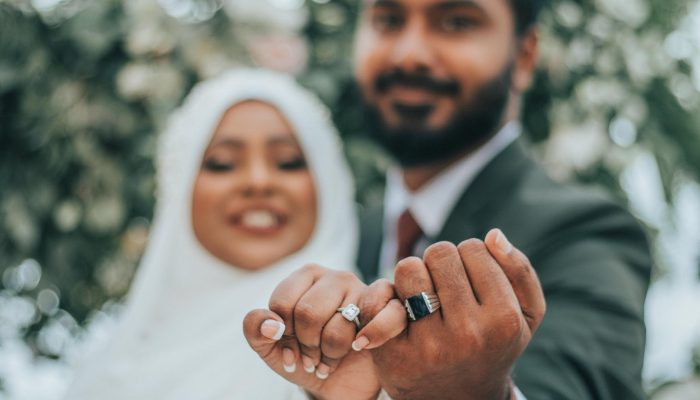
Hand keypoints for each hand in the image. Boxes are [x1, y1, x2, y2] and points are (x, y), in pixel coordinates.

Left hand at [243, 264, 406, 399]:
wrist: (342, 383)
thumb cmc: (305, 357)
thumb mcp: (271, 348)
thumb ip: (256, 329)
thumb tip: (272, 325)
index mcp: (306, 276)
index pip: (282, 304)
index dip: (283, 334)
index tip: (290, 345)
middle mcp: (335, 277)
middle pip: (308, 313)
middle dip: (307, 346)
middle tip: (311, 357)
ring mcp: (364, 290)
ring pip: (339, 327)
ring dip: (331, 354)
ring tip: (331, 357)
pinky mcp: (389, 308)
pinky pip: (378, 319)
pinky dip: (366, 341)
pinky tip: (359, 347)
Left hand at [366, 229, 545, 399]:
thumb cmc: (493, 345)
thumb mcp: (526, 315)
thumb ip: (519, 270)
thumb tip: (492, 235)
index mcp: (503, 320)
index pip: (474, 248)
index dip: (469, 257)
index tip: (470, 278)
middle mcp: (467, 333)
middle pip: (440, 253)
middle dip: (440, 263)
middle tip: (445, 285)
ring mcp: (428, 345)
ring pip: (408, 267)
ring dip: (413, 275)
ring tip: (423, 294)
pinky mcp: (394, 352)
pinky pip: (380, 296)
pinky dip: (385, 295)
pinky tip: (399, 310)